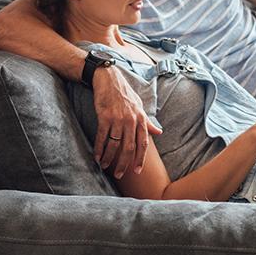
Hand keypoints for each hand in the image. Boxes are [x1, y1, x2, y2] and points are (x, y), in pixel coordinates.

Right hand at [92, 65, 162, 179]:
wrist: (109, 79)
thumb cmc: (125, 94)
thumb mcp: (139, 106)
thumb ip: (148, 122)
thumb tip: (159, 132)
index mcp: (141, 119)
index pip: (143, 143)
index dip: (140, 158)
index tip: (137, 171)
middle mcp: (131, 120)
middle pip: (128, 148)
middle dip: (124, 164)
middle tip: (119, 175)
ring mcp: (118, 119)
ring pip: (114, 145)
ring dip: (109, 158)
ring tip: (104, 166)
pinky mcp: (104, 117)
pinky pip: (101, 137)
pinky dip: (99, 148)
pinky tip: (97, 156)